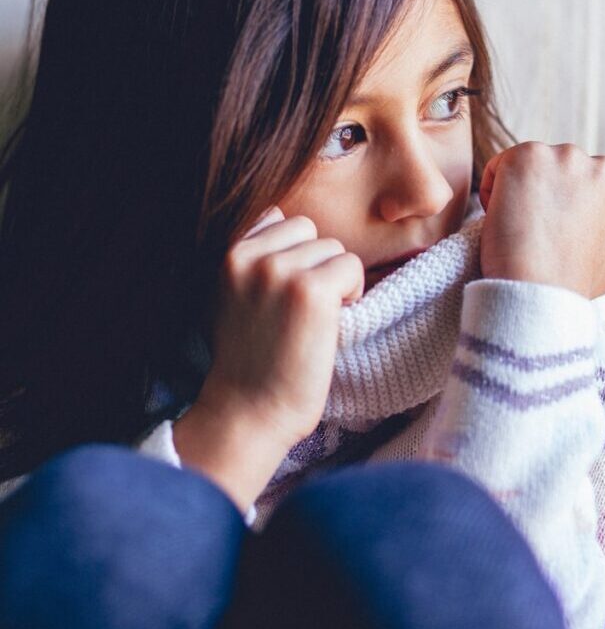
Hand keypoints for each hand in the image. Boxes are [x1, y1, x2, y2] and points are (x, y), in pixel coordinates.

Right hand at [174, 206, 362, 511]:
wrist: (248, 412)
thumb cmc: (246, 362)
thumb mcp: (229, 297)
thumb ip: (250, 258)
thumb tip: (277, 216)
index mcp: (229, 254)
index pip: (280, 220)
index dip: (295, 257)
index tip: (287, 297)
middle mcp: (251, 256)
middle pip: (311, 232)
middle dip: (315, 266)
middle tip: (303, 312)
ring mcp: (280, 270)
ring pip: (334, 249)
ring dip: (335, 282)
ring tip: (314, 321)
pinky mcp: (311, 290)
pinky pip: (352, 267)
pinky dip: (352, 294)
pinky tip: (331, 324)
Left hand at [478, 143, 604, 298]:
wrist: (538, 287)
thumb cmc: (569, 285)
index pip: (579, 185)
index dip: (558, 211)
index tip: (547, 234)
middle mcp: (597, 165)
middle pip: (554, 170)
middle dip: (540, 194)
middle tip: (528, 230)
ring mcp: (562, 156)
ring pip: (528, 167)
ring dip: (517, 191)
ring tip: (516, 227)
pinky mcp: (528, 156)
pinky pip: (498, 167)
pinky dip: (492, 191)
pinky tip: (499, 218)